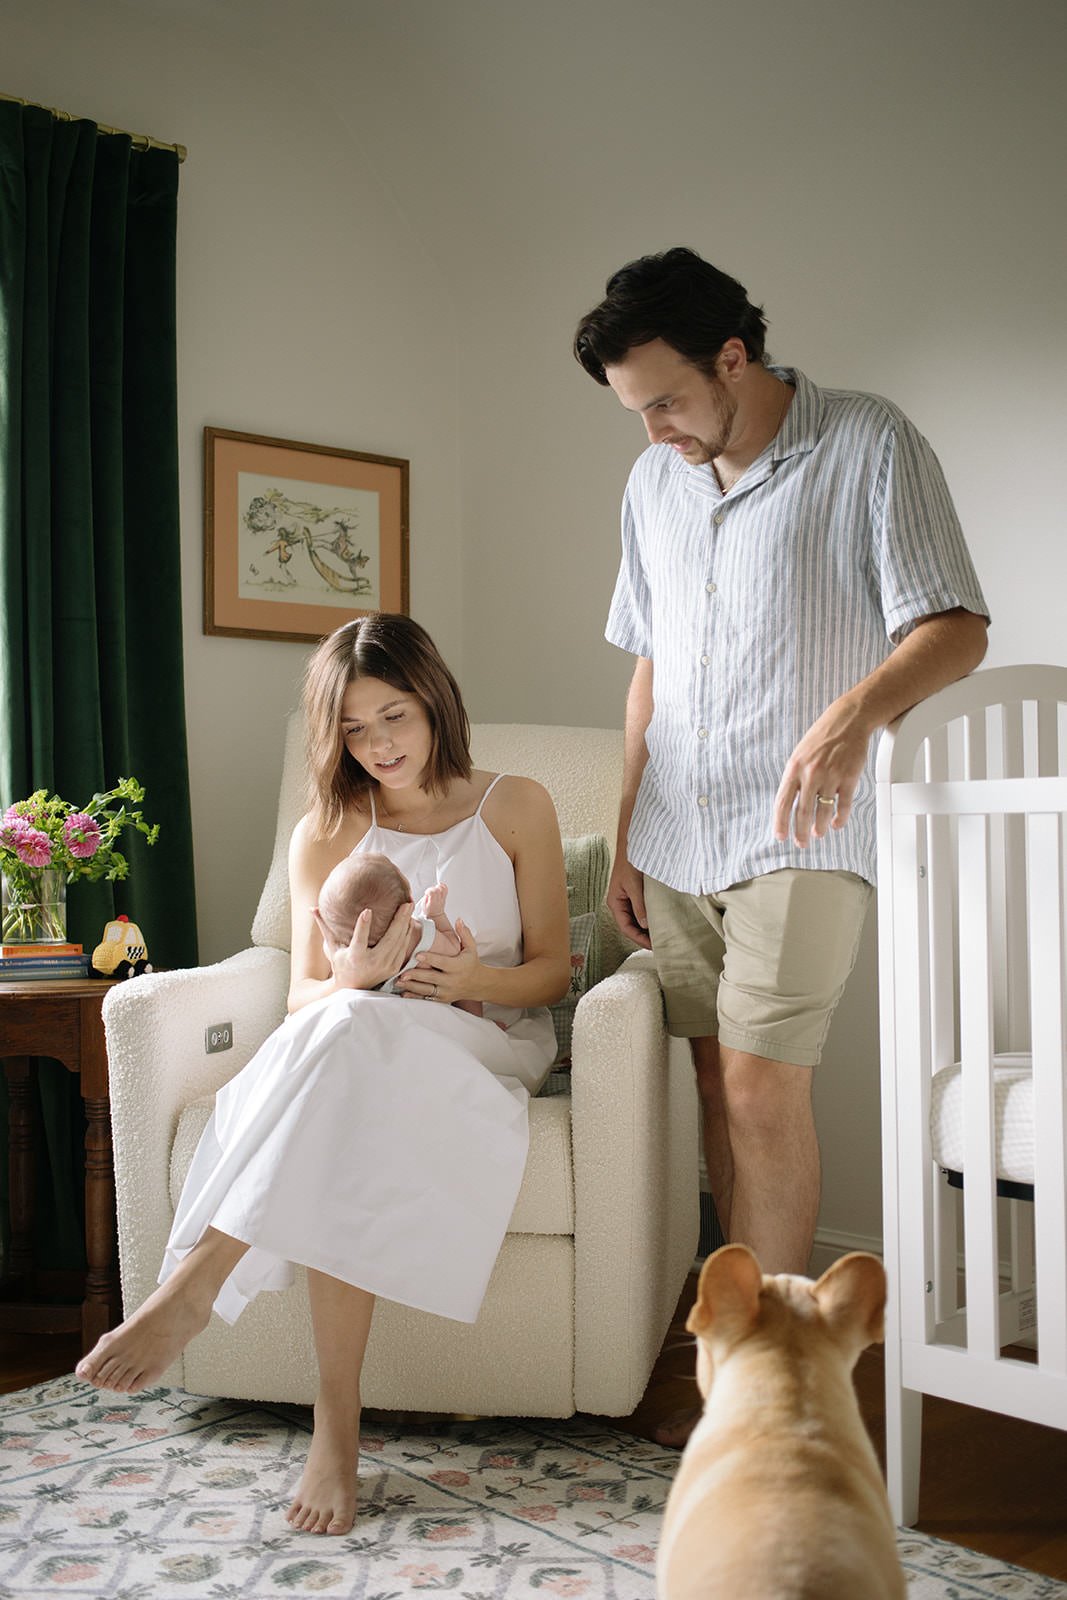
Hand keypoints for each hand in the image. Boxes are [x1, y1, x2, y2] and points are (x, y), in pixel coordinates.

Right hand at [313, 901, 413, 989]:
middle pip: (389, 939)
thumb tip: (312, 908)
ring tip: (409, 906)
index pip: (360, 940)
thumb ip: (325, 927)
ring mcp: (385, 966)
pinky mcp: (394, 967)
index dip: (363, 926)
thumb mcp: (332, 948)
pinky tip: (410, 920)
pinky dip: (407, 933)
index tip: (367, 911)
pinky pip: (403, 947)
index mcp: (356, 957)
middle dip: (399, 919)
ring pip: (400, 941)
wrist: (354, 988)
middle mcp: (373, 962)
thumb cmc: (341, 965)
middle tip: (406, 902)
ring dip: (406, 923)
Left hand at [395, 916, 483, 1003]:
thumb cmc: (471, 963)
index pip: (442, 962)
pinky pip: (427, 999)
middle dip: (416, 975)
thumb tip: (459, 919)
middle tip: (402, 972)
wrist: (479, 984)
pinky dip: (415, 997)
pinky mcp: (442, 999)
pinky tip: (403, 993)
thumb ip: (465, 934)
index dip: (430, 958)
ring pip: (427, 990)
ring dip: (412, 986)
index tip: (417, 954)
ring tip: (398, 982)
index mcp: (457, 966)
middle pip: (431, 978)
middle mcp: (451, 980)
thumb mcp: (471, 948)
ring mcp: (446, 991)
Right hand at [607, 857, 651, 948]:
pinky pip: (641, 911)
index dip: (638, 938)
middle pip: (630, 926)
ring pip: (636, 920)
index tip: (652, 945)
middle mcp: (620, 903)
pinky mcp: (636, 895)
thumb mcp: (634, 885)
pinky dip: (649, 918)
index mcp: (615, 903)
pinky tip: (658, 922)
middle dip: (643, 936)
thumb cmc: (630, 862)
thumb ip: (639, 905)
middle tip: (659, 944)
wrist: (634, 845)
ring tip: (660, 936)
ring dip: (646, 928)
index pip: (625, 927)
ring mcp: (627, 900)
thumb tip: (644, 925)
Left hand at [772, 695, 872, 847]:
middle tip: (801, 843)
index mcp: (794, 768)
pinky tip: (836, 824)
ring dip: (820, 827)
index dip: (780, 822)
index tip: (781, 836)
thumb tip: (789, 803)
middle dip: (801, 832)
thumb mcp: (799, 754)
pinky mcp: (849, 778)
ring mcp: (831, 776)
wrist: (847, 721)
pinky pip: (843, 805)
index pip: (783, 802)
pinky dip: (839, 818)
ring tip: (818, 834)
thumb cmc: (822, 738)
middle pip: (803, 812)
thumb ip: (794, 778)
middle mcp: (811, 774)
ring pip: (823, 811)